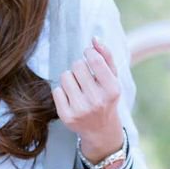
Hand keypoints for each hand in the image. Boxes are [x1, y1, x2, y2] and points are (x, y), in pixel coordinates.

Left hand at [51, 35, 123, 162]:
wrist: (100, 129)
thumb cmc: (106, 97)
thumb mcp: (113, 78)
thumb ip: (106, 56)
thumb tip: (94, 39)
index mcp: (112, 89)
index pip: (95, 59)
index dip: (89, 53)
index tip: (89, 56)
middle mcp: (97, 101)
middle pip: (77, 65)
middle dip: (79, 67)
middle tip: (84, 77)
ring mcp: (81, 110)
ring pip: (65, 76)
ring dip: (70, 78)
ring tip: (78, 87)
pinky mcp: (67, 117)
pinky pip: (56, 90)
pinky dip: (62, 91)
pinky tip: (71, 98)